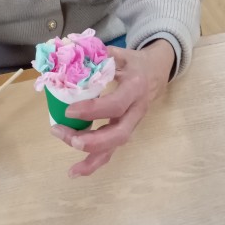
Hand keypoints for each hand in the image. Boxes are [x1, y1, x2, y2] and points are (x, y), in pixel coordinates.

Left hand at [50, 40, 174, 177]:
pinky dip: (94, 162)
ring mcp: (132, 124)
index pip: (115, 104)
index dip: (93, 110)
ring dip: (92, 157)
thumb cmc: (135, 62)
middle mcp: (136, 111)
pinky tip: (76, 171)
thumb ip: (99, 55)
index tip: (69, 110)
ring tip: (71, 169)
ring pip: (115, 146)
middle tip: (68, 137)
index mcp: (134, 88)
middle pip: (118, 134)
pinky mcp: (125, 131)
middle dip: (93, 141)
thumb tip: (71, 55)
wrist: (157, 71)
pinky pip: (112, 150)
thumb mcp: (121, 53)